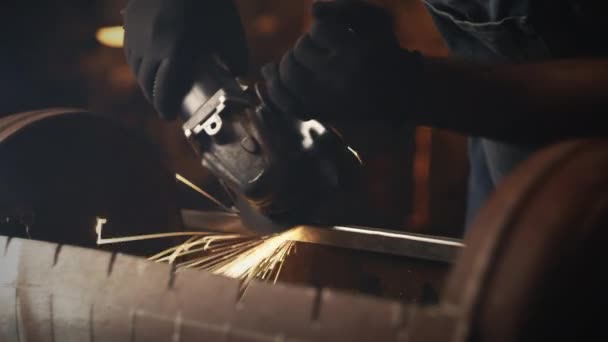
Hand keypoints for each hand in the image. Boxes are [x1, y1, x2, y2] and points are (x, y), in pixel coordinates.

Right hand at [122, 0, 247, 118]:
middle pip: (147, 84)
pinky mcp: (131, 19)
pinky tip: (147, 65)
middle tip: (165, 106)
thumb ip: (236, 56)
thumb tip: (238, 75)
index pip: (165, 91)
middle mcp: (154, 46)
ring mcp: (138, 32)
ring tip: (156, 88)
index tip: (170, 117)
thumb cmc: (211, 0)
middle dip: (155, 99)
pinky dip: (138, 63)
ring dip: (145, 83)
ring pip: (135, 67)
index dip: (166, 107)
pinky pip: (130, 49)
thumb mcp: (230, 29)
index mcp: (179, 52)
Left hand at [261, 0, 422, 122]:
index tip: (337, 35)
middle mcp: (341, 79)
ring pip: (289, 75)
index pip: (318, 29)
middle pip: (299, 51)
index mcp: (357, 54)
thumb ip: (345, 7)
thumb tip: (313, 9)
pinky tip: (271, 74)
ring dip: (291, 62)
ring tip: (303, 61)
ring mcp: (329, 100)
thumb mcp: (377, 20)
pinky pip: (287, 102)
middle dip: (305, 45)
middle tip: (320, 49)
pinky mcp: (322, 113)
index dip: (323, 28)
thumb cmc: (385, 50)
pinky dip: (276, 88)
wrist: (399, 93)